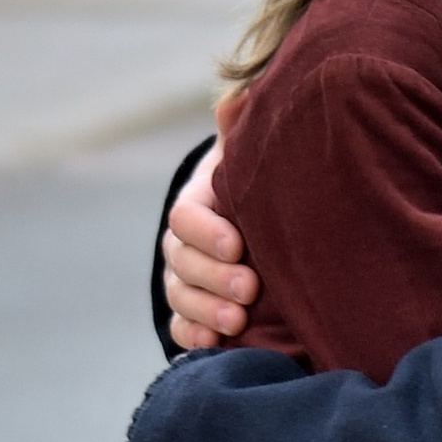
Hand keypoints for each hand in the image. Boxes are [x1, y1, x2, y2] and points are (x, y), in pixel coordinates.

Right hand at [164, 99, 261, 350]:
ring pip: (179, 296)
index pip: (185, 217)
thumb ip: (245, 132)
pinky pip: (180, 325)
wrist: (262, 220)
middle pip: (181, 262)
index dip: (206, 232)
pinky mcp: (192, 310)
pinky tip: (213, 344)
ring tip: (239, 322)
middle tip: (250, 289)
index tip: (238, 244)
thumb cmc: (261, 185)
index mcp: (197, 202)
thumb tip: (238, 97)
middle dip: (213, 277)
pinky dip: (192, 335)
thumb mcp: (254, 157)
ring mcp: (184, 278)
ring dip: (205, 309)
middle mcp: (182, 242)